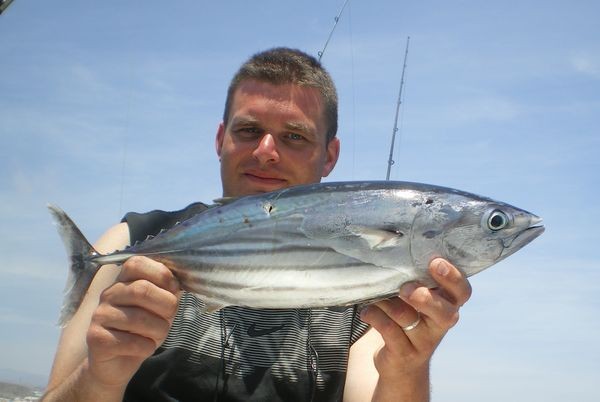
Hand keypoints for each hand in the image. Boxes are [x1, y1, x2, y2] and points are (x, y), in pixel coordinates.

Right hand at [84, 256, 179, 388]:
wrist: (117, 363)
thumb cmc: (143, 330)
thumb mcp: (160, 307)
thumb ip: (168, 291)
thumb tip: (180, 281)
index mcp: (124, 280)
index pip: (137, 263)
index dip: (161, 274)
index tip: (174, 289)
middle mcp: (109, 294)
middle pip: (142, 290)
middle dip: (166, 305)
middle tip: (170, 317)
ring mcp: (99, 315)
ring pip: (138, 318)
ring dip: (159, 329)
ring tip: (157, 335)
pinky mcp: (95, 338)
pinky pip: (130, 342)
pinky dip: (146, 347)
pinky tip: (144, 347)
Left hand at [360, 258, 471, 377]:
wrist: (403, 364)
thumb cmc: (409, 317)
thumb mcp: (417, 299)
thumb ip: (416, 280)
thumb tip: (395, 251)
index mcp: (448, 305)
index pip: (462, 292)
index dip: (453, 277)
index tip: (435, 262)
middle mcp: (440, 324)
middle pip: (445, 313)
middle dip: (424, 298)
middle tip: (405, 288)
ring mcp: (423, 341)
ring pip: (406, 316)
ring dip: (386, 303)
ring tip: (375, 297)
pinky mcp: (404, 353)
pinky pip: (388, 330)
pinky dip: (374, 315)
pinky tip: (367, 312)